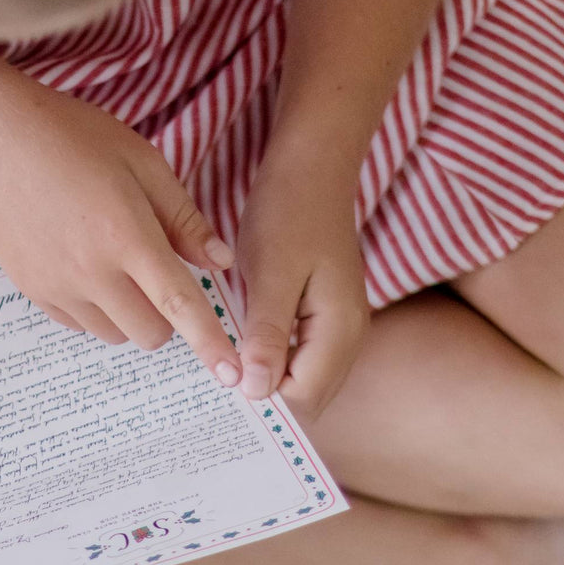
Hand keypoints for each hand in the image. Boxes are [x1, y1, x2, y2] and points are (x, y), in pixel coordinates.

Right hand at [0, 78, 242, 384]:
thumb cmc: (74, 137)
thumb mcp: (142, 163)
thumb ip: (184, 220)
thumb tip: (218, 264)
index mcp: (126, 235)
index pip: (179, 304)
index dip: (209, 341)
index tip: (231, 373)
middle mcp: (91, 270)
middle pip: (150, 333)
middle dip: (167, 316)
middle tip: (157, 274)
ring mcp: (57, 285)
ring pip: (114, 334)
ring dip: (129, 313)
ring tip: (113, 262)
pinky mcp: (32, 289)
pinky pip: (78, 324)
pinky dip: (94, 308)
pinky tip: (83, 263)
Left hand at [235, 156, 369, 416]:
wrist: (311, 167)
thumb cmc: (289, 212)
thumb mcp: (270, 274)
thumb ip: (267, 335)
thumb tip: (256, 392)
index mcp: (340, 330)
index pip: (303, 397)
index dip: (261, 397)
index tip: (218, 382)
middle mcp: (350, 336)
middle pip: (307, 395)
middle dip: (264, 394)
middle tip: (213, 378)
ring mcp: (340, 326)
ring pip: (303, 378)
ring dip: (265, 376)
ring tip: (223, 361)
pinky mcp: (325, 315)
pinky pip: (300, 354)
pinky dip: (270, 356)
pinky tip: (240, 341)